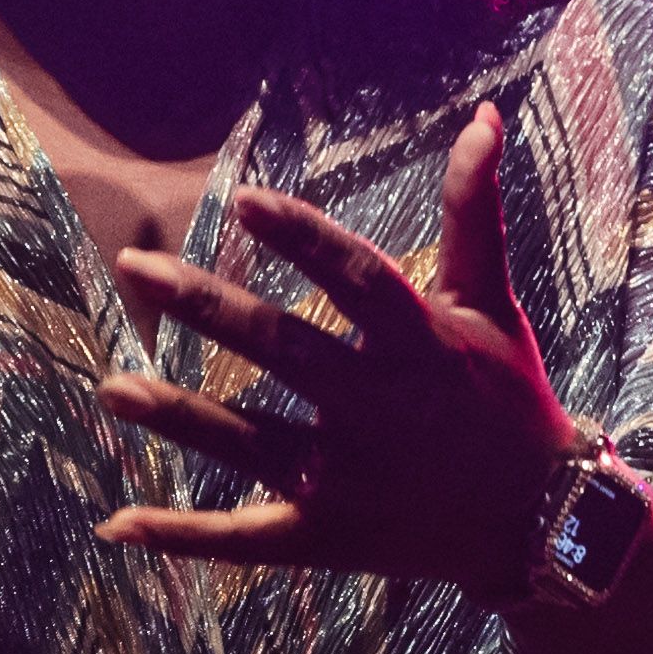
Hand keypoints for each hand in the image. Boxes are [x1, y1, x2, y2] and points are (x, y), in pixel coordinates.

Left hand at [95, 103, 579, 593]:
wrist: (541, 518)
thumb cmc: (508, 394)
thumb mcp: (491, 302)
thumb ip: (472, 212)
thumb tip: (482, 115)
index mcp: (422, 343)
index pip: (357, 279)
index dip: (306, 238)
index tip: (247, 201)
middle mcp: (381, 408)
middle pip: (286, 350)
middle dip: (209, 308)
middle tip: (135, 267)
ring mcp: (351, 478)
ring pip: (251, 441)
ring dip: (179, 416)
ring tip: (111, 388)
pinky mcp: (330, 535)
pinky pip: (248, 538)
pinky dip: (185, 536)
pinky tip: (119, 523)